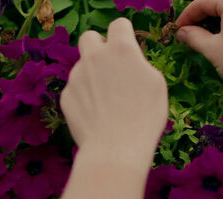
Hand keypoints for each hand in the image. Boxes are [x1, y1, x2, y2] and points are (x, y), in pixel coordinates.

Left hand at [61, 18, 167, 163]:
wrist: (115, 149)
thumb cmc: (144, 118)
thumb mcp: (156, 84)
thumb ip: (139, 64)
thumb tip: (130, 62)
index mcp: (121, 49)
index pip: (119, 25)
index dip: (124, 34)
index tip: (128, 47)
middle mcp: (95, 57)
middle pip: (90, 37)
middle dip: (98, 46)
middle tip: (110, 67)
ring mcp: (76, 76)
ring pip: (83, 67)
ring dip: (93, 77)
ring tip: (108, 103)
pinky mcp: (66, 96)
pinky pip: (76, 90)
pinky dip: (85, 99)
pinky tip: (97, 116)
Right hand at [175, 0, 222, 96]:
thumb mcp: (213, 50)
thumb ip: (194, 37)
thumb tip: (182, 32)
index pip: (202, 1)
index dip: (186, 16)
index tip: (177, 31)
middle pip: (217, 2)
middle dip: (200, 18)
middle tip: (188, 35)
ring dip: (214, 22)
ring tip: (203, 40)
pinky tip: (222, 41)